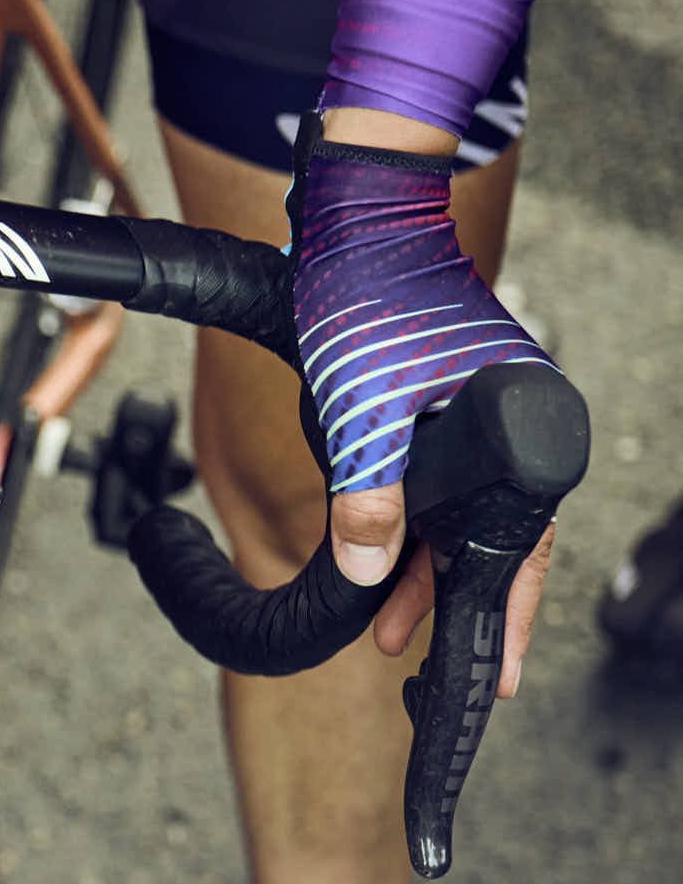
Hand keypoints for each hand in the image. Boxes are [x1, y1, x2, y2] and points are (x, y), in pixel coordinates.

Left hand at [299, 112, 559, 693]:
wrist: (360, 210)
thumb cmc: (369, 292)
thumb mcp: (360, 407)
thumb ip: (367, 493)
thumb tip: (370, 571)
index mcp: (524, 425)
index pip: (523, 545)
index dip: (503, 613)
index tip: (492, 673)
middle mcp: (519, 419)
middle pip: (500, 540)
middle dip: (460, 606)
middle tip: (431, 671)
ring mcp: (486, 408)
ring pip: (468, 515)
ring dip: (429, 570)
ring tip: (395, 630)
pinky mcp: (449, 395)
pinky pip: (447, 482)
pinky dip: (419, 525)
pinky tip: (392, 559)